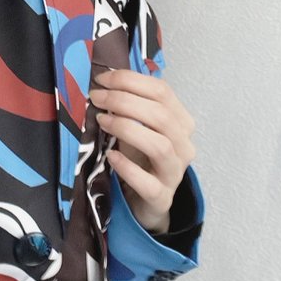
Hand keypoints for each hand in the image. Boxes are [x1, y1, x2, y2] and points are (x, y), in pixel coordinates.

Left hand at [89, 70, 195, 234]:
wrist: (145, 200)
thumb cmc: (140, 159)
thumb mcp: (137, 128)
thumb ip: (128, 106)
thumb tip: (104, 83)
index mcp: (181, 121)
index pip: (162, 91)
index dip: (131, 81)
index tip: (102, 79)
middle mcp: (183, 145)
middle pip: (161, 116)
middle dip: (125, 101)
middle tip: (97, 98)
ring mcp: (175, 173)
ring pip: (160, 145)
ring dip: (128, 128)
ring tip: (102, 121)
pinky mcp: (162, 198)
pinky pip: (149, 183)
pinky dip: (128, 167)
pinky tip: (111, 156)